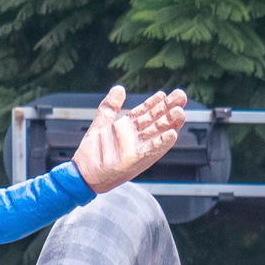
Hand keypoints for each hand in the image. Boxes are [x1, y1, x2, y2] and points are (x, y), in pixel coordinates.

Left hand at [72, 85, 187, 192]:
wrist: (82, 175)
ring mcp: (136, 149)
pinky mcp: (134, 161)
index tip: (165, 93)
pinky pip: (151, 151)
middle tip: (181, 96)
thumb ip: (110, 107)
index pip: (145, 112)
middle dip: (168, 109)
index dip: (155, 103)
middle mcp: (135, 138)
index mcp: (128, 128)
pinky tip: (172, 134)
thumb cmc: (92, 154)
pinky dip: (161, 143)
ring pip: (157, 134)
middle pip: (155, 120)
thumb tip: (119, 89)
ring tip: (180, 112)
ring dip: (170, 124)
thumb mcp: (101, 124)